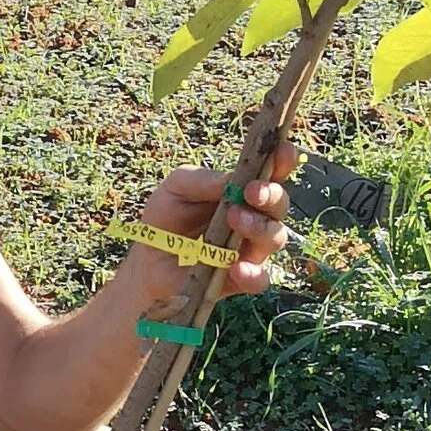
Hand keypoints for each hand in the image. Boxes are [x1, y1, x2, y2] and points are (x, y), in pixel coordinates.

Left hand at [130, 157, 296, 307]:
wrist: (146, 259)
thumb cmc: (166, 218)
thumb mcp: (176, 188)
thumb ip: (202, 180)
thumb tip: (232, 179)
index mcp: (243, 191)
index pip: (272, 174)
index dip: (283, 161)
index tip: (284, 150)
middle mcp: (254, 218)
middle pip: (279, 206)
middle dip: (271, 196)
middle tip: (251, 192)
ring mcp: (250, 250)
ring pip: (275, 238)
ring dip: (260, 227)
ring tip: (235, 219)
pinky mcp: (241, 280)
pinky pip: (259, 279)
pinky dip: (252, 273)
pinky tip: (236, 267)